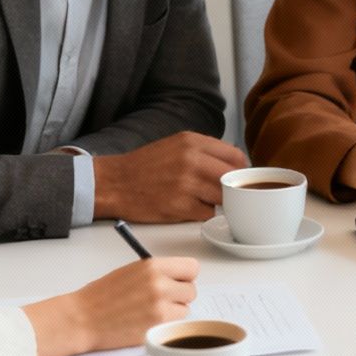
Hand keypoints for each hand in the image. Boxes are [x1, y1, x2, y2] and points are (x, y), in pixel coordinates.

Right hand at [25, 256, 200, 355]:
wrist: (82, 318)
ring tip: (150, 312)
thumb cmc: (102, 296)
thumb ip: (157, 273)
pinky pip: (175, 324)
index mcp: (153, 266)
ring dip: (173, 312)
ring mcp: (159, 306)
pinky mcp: (156, 326)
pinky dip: (165, 325)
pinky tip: (147, 322)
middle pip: (192, 290)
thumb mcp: (131, 272)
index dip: (185, 276)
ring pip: (185, 309)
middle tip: (161, 300)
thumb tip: (179, 278)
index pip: (192, 267)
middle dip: (179, 296)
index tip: (177, 282)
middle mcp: (159, 284)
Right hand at [93, 132, 248, 223]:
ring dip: (216, 202)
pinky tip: (187, 208)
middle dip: (232, 188)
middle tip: (225, 193)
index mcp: (192, 142)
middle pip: (232, 178)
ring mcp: (186, 184)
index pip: (236, 156)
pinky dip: (201, 214)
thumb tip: (234, 163)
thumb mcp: (175, 144)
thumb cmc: (145, 166)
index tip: (239, 178)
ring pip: (222, 198)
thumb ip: (204, 151)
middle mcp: (192, 160)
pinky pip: (207, 214)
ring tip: (200, 199)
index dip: (241, 170)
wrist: (114, 183)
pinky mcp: (179, 206)